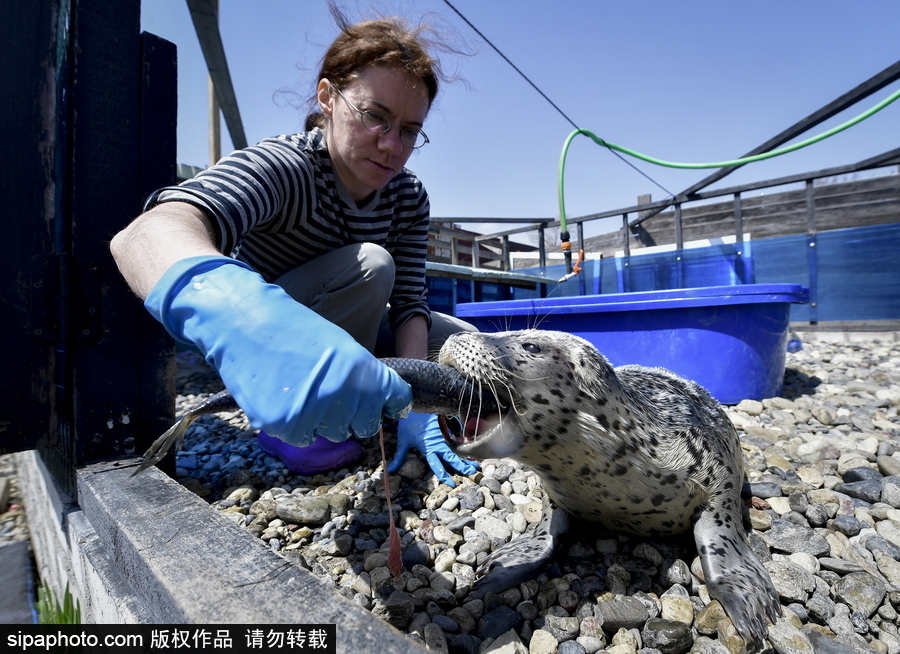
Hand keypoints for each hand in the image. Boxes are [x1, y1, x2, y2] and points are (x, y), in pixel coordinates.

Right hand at [145, 256, 411, 444]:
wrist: (245, 325)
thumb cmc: (296, 332)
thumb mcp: (343, 346)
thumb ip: (369, 378)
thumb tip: (398, 408)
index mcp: (361, 370)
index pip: (396, 401)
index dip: (392, 404)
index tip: (389, 405)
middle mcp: (342, 395)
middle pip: (365, 426)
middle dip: (354, 413)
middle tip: (331, 390)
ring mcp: (313, 413)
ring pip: (334, 434)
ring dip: (325, 419)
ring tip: (304, 388)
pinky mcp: (285, 426)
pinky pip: (304, 437)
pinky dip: (297, 424)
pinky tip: (285, 396)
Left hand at [388, 412, 477, 486]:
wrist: (415, 404)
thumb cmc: (409, 424)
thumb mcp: (403, 441)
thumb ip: (399, 457)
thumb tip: (390, 470)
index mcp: (428, 448)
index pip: (437, 464)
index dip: (443, 474)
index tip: (451, 483)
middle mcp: (438, 444)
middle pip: (451, 457)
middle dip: (462, 466)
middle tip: (472, 473)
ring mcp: (443, 437)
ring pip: (456, 450)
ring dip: (465, 458)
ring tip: (476, 465)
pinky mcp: (446, 431)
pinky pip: (455, 442)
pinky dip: (463, 449)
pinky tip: (471, 454)